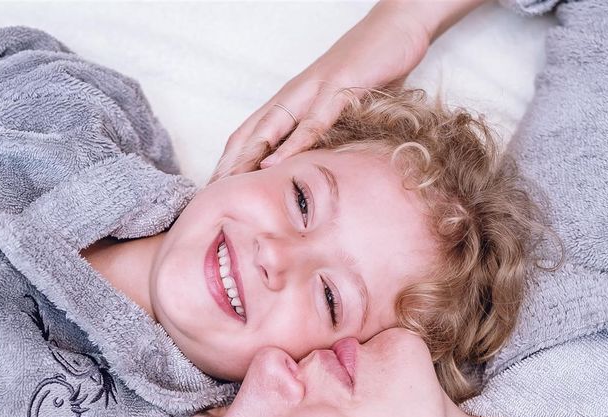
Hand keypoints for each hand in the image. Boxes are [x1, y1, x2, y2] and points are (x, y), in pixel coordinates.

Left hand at [214, 0, 487, 177]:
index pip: (250, 135)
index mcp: (291, 101)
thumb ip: (324, 132)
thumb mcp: (342, 107)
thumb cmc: (370, 69)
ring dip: (248, 160)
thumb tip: (312, 166)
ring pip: (271, 129)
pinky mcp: (339, 88)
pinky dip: (292, 145)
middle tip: (209, 199)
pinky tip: (276, 165)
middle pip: (249, 135)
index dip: (229, 165)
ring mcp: (314, 90)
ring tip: (228, 187)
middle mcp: (294, 95)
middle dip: (227, 168)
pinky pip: (312, 122)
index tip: (215, 195)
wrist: (398, 26)